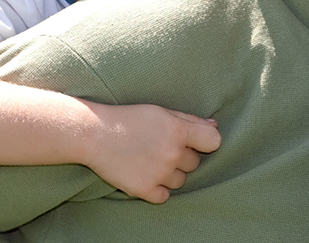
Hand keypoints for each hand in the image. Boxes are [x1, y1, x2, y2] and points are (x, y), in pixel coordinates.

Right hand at [82, 103, 222, 203]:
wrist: (94, 134)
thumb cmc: (128, 119)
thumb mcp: (160, 111)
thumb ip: (189, 119)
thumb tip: (215, 126)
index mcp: (178, 131)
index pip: (213, 142)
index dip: (205, 142)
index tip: (193, 142)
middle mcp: (172, 153)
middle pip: (194, 163)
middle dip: (181, 157)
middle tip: (160, 149)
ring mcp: (159, 173)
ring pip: (180, 181)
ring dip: (170, 174)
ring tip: (150, 162)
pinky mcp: (144, 189)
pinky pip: (164, 196)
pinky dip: (157, 190)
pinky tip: (146, 176)